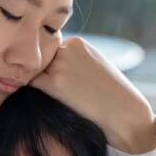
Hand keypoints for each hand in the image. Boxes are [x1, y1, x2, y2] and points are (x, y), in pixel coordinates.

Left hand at [30, 36, 155, 153]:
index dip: (47, 70)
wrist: (125, 112)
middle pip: (39, 62)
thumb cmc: (110, 94)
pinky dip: (30, 90)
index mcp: (76, 42)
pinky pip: (30, 83)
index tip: (56, 84)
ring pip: (34, 72)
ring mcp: (60, 64)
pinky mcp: (55, 82)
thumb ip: (70, 63)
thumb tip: (43, 70)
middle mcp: (67, 48)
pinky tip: (46, 101)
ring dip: (37, 84)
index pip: (48, 53)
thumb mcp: (92, 67)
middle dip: (41, 76)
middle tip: (54, 94)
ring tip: (56, 99)